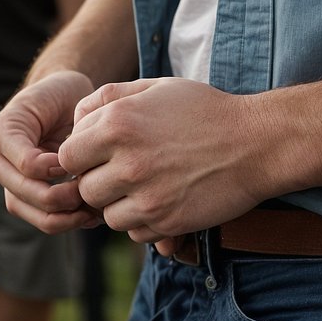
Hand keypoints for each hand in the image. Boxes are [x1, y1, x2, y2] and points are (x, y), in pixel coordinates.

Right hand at [0, 70, 103, 232]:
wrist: (60, 99)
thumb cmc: (62, 95)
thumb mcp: (63, 98)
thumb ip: (61, 130)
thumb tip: (63, 171)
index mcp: (3, 131)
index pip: (27, 165)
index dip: (56, 168)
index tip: (80, 157)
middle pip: (24, 197)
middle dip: (62, 198)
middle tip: (91, 188)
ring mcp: (11, 184)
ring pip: (33, 216)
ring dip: (66, 218)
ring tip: (94, 209)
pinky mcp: (27, 199)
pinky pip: (45, 220)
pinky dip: (69, 222)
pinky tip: (92, 215)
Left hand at [56, 77, 271, 249]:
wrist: (254, 141)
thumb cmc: (204, 109)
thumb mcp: (156, 87)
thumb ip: (110, 97)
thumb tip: (76, 119)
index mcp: (119, 122)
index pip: (67, 155)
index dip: (82, 155)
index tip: (101, 152)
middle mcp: (127, 161)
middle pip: (83, 189)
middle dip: (99, 181)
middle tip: (125, 169)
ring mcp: (146, 196)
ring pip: (106, 215)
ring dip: (119, 204)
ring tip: (146, 183)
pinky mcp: (165, 222)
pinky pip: (134, 232)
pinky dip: (143, 220)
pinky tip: (164, 197)